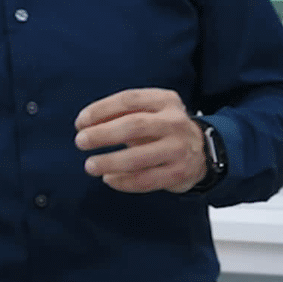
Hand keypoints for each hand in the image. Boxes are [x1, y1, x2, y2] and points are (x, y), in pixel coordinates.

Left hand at [74, 88, 206, 193]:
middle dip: (103, 134)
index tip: (80, 122)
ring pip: (140, 157)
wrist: (202, 151)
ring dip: (110, 161)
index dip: (101, 110)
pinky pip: (146, 180)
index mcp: (165, 100)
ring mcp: (179, 149)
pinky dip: (124, 181)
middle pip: (134, 126)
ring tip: (90, 165)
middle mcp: (175, 122)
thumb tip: (85, 124)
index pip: (129, 99)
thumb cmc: (162, 129)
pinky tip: (109, 179)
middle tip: (81, 142)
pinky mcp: (179, 173)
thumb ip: (121, 114)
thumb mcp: (150, 112)